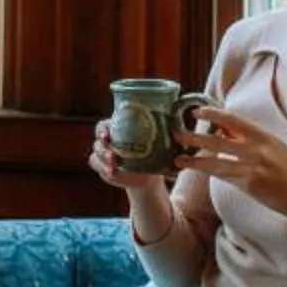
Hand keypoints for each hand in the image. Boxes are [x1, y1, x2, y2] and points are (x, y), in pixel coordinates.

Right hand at [88, 126, 175, 241]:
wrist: (149, 173)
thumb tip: (189, 112)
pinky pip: (97, 167)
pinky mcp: (104, 169)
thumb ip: (170, 128)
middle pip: (98, 141)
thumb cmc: (155, 152)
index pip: (103, 126)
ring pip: (96, 155)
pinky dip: (103, 171)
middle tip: (113, 154)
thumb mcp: (162, 140)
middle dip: (102, 147)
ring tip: (114, 167)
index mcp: (118, 130)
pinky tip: (113, 174)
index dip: (103, 129)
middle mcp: (109, 141)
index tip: (109, 134)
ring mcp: (105, 156)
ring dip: (103, 160)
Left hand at [172, 102, 286, 219]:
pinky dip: (207, 172)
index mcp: (265, 136)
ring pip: (216, 159)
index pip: (234, 120)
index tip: (196, 111)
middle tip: (175, 132)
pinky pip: (223, 176)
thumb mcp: (277, 149)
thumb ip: (253, 141)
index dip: (213, 114)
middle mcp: (258, 148)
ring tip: (177, 156)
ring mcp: (254, 166)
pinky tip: (194, 170)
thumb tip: (226, 133)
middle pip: (219, 139)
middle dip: (195, 136)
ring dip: (194, 158)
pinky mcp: (251, 184)